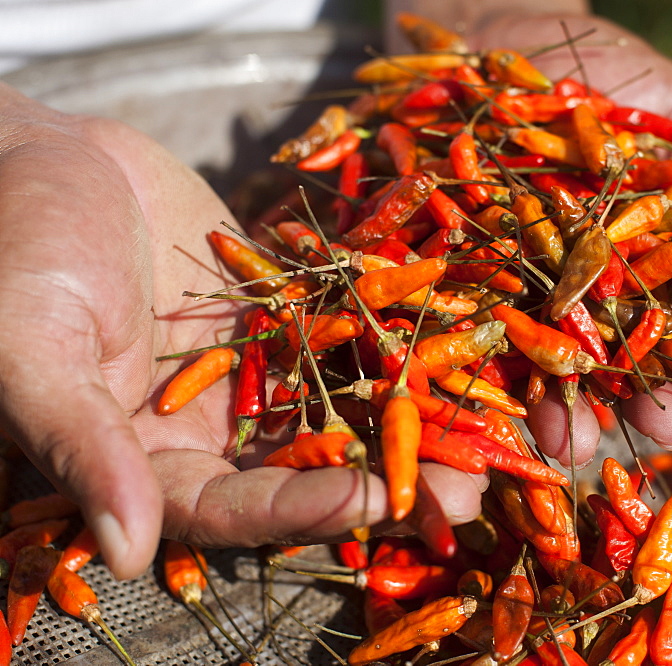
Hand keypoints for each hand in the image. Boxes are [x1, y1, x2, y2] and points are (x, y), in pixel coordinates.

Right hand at [0, 83, 481, 578]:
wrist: (37, 157)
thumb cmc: (8, 251)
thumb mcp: (29, 350)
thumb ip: (81, 446)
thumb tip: (120, 552)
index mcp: (144, 462)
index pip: (233, 508)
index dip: (303, 510)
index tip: (373, 500)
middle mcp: (208, 429)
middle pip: (308, 471)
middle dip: (387, 480)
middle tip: (466, 492)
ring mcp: (250, 370)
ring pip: (341, 406)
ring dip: (411, 422)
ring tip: (487, 429)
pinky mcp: (279, 313)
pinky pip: (342, 332)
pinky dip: (394, 341)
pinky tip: (457, 343)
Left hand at [459, 12, 671, 465]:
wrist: (501, 36)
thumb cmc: (605, 75)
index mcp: (631, 278)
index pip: (658, 347)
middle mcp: (565, 299)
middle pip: (587, 372)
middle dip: (610, 413)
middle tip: (615, 440)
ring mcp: (498, 290)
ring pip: (517, 365)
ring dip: (540, 409)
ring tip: (559, 437)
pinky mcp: (437, 272)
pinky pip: (444, 321)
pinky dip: (453, 361)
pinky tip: (466, 397)